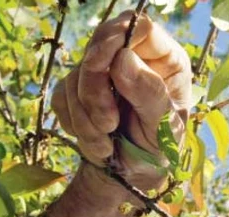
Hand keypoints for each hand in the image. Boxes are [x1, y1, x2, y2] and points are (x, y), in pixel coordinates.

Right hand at [51, 11, 191, 195]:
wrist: (132, 178)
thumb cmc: (159, 152)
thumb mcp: (164, 130)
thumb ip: (149, 94)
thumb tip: (123, 58)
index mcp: (166, 61)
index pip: (139, 27)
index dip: (115, 37)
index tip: (100, 62)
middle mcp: (136, 59)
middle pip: (100, 46)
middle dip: (94, 88)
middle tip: (108, 124)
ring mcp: (106, 72)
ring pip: (77, 74)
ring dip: (86, 115)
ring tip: (106, 143)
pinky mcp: (80, 89)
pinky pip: (62, 94)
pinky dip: (74, 122)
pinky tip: (95, 142)